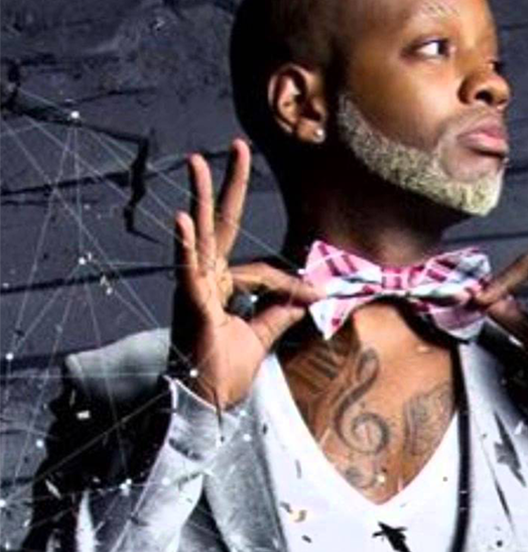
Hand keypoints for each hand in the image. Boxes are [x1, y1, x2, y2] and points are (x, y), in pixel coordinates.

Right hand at [170, 139, 320, 409]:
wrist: (208, 404)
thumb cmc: (225, 370)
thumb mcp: (261, 335)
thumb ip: (280, 312)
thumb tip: (306, 294)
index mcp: (222, 286)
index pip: (264, 272)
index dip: (293, 283)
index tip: (319, 294)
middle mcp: (206, 280)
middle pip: (223, 226)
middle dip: (230, 186)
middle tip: (237, 147)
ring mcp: (195, 290)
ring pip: (202, 237)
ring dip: (201, 196)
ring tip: (197, 160)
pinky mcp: (190, 306)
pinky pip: (189, 272)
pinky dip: (186, 247)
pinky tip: (183, 219)